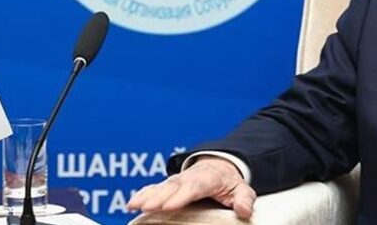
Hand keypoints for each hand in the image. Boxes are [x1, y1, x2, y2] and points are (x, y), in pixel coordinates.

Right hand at [127, 156, 256, 218]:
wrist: (218, 166)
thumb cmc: (228, 181)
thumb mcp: (241, 188)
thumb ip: (244, 199)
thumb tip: (245, 211)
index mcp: (207, 178)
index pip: (195, 187)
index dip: (182, 195)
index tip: (170, 205)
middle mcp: (188, 178)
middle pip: (173, 187)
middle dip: (159, 196)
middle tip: (147, 207)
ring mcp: (176, 181)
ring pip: (160, 187)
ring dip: (146, 196)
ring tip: (134, 205)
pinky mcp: (168, 186)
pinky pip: (153, 189)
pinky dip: (142, 195)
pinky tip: (131, 204)